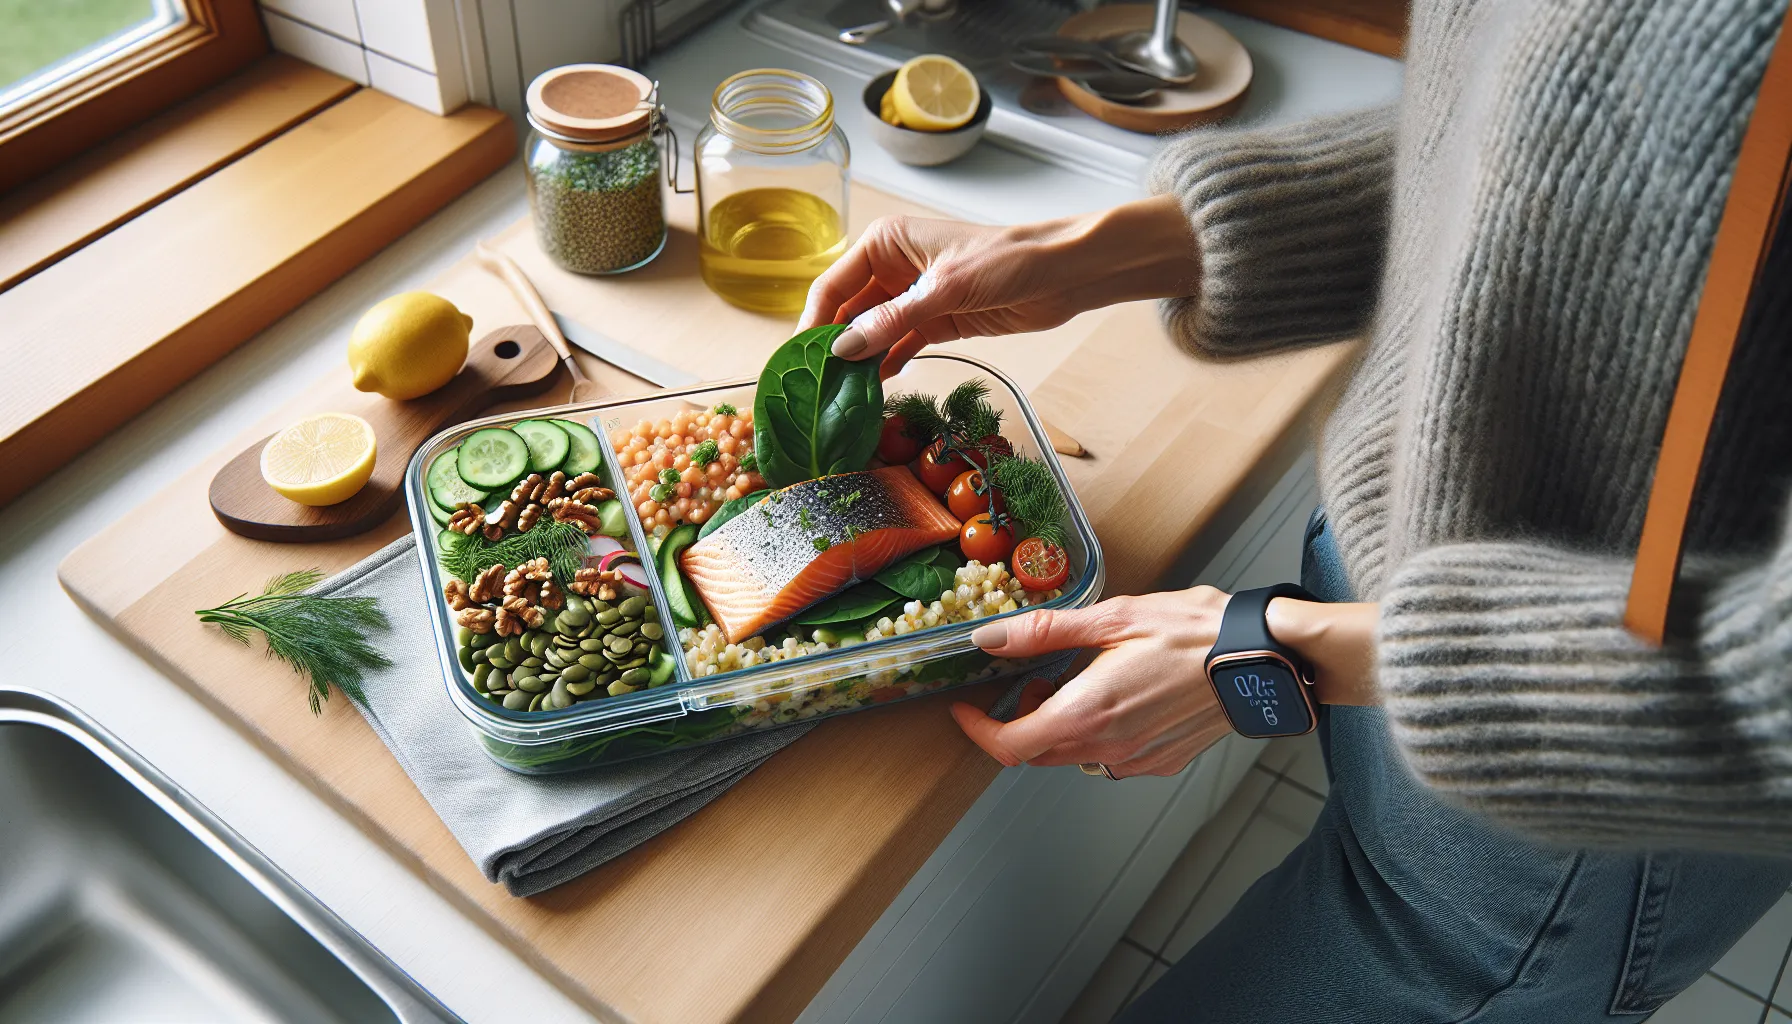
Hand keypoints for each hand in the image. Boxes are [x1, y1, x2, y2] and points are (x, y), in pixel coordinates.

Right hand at [799, 195, 1200, 377]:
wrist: (1066, 273)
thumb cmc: (1008, 260)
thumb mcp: (945, 290)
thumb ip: (892, 320)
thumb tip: (844, 350)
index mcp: (884, 243)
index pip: (831, 287)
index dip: (812, 325)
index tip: (796, 366)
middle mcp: (892, 268)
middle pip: (846, 314)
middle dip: (832, 350)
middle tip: (813, 393)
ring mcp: (913, 297)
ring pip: (870, 335)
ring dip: (857, 364)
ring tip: (837, 401)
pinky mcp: (935, 322)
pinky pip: (897, 348)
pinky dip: (885, 369)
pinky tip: (871, 394)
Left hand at [950, 587, 1233, 778]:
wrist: (1264, 657)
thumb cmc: (1195, 632)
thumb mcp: (1111, 617)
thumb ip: (1044, 632)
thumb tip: (991, 638)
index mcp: (1087, 713)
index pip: (1010, 746)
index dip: (978, 732)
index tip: (967, 711)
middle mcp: (1109, 747)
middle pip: (1039, 753)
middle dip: (1021, 722)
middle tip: (1033, 681)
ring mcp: (1138, 759)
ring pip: (1075, 756)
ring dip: (1061, 726)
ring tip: (1079, 681)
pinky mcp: (1162, 760)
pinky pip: (1111, 757)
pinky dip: (1098, 732)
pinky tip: (1118, 695)